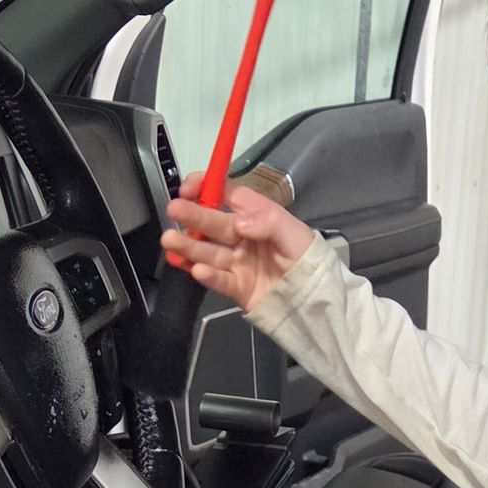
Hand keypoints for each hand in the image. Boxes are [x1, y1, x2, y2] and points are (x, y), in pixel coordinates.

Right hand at [161, 181, 314, 310]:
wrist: (317, 300)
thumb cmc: (309, 259)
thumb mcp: (295, 233)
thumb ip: (268, 222)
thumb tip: (239, 223)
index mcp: (257, 216)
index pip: (226, 194)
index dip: (205, 187)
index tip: (189, 188)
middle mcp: (242, 237)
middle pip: (213, 223)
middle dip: (192, 216)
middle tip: (173, 210)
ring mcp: (237, 263)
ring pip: (209, 252)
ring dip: (189, 246)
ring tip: (170, 240)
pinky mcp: (237, 288)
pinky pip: (219, 281)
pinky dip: (208, 276)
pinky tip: (197, 269)